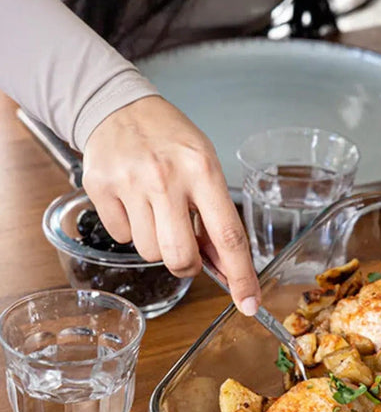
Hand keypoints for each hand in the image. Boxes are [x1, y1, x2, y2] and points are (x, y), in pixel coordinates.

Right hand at [82, 96, 259, 314]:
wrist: (119, 106)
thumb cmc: (171, 142)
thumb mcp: (206, 169)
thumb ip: (216, 218)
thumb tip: (226, 269)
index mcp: (203, 171)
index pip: (229, 237)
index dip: (241, 277)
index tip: (249, 305)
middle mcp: (166, 178)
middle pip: (181, 258)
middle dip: (187, 266)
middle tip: (186, 248)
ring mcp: (130, 183)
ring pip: (150, 253)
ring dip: (158, 243)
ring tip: (156, 211)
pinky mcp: (100, 189)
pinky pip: (121, 237)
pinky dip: (131, 229)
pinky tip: (133, 202)